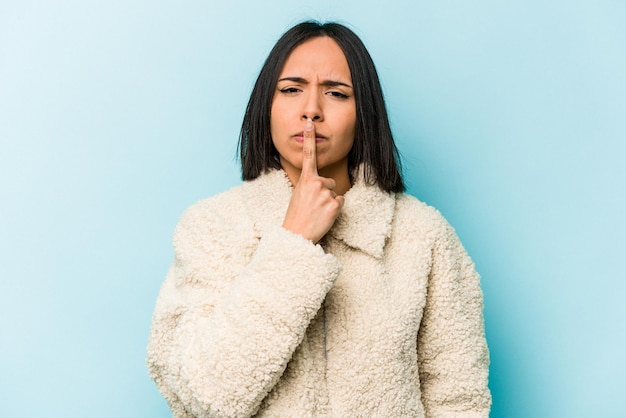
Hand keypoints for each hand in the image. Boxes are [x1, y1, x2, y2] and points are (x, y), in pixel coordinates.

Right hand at [282, 118, 343, 242]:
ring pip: (335, 194)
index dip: (310, 139)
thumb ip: (309, 185)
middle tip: (313, 206)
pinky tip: (324, 216)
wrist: (297, 235)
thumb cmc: (297, 216)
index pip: (308, 156)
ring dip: (329, 203)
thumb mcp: (299, 195)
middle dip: (325, 193)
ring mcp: (326, 194)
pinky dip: (335, 210)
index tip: (310, 123)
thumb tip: (323, 183)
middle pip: (330, 182)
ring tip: (317, 213)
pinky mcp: (335, 204)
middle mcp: (317, 183)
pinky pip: (340, 203)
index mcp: (305, 180)